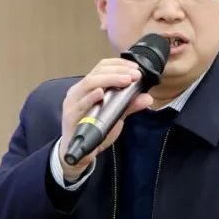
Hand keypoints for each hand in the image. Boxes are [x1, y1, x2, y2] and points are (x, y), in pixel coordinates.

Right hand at [59, 58, 154, 181]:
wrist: (80, 153)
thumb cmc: (94, 129)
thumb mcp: (115, 115)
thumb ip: (129, 105)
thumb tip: (147, 98)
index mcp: (88, 87)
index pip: (102, 67)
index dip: (120, 65)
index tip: (136, 68)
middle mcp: (79, 91)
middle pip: (97, 72)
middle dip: (118, 72)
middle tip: (135, 75)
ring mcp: (74, 102)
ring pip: (90, 83)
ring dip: (109, 80)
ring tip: (125, 80)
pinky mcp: (71, 116)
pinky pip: (81, 104)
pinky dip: (91, 97)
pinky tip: (100, 93)